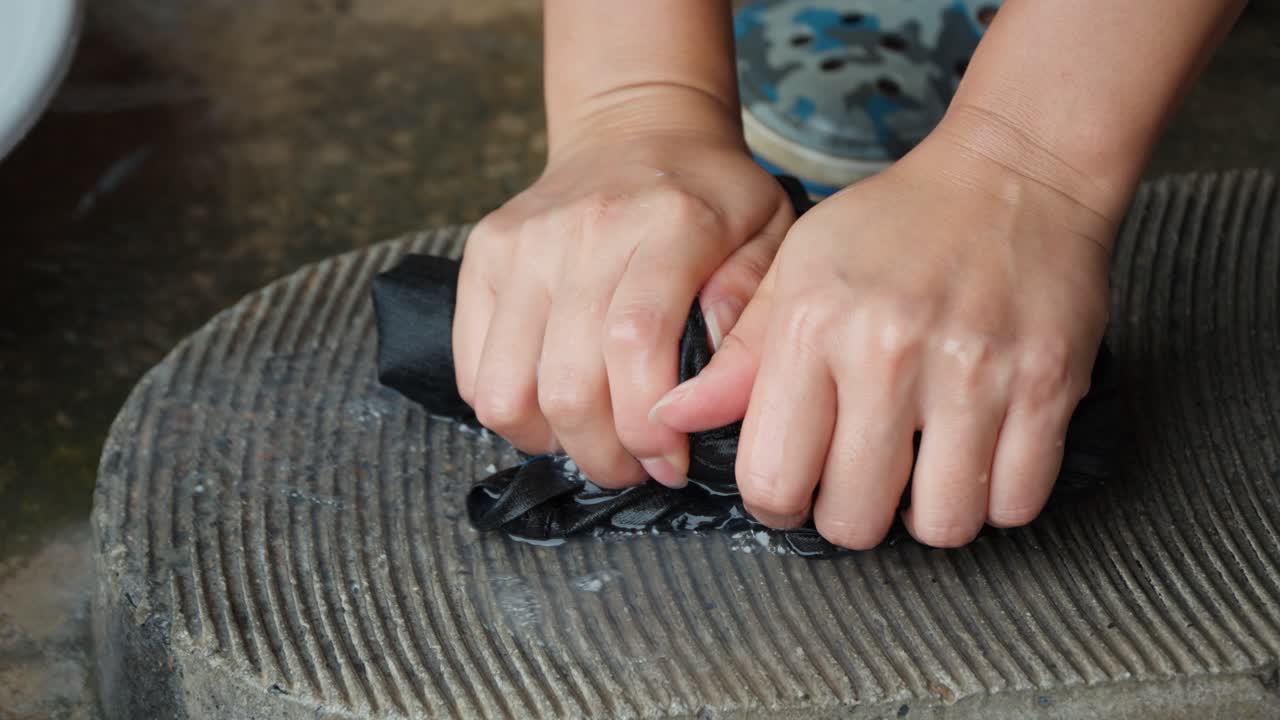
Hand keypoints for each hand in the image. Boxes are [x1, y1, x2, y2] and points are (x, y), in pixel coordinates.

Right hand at [454, 88, 793, 488]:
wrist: (636, 131)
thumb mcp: (773, 240)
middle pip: (568, 384)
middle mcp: (584, 229)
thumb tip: (703, 397)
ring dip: (552, 442)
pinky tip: (553, 407)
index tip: (673, 462)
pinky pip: (472, 370)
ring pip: (507, 389)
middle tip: (637, 466)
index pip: (634, 344)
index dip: (647, 426)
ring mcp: (522, 242)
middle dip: (605, 455)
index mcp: (668, 223)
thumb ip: (755, 319)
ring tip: (592, 439)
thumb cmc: (714, 201)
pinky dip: (510, 411)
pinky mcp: (481, 255)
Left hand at [650, 134, 1116, 547]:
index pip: (772, 477)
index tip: (795, 486)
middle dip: (849, 516)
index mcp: (813, 325)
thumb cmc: (895, 226)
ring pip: (941, 526)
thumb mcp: (798, 270)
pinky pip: (1016, 504)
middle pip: (854, 518)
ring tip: (921, 473)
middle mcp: (889, 353)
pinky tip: (977, 461)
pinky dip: (994, 501)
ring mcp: (975, 373)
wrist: (1016, 175)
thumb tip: (673, 416)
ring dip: (925, 516)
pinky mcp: (1049, 386)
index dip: (778, 502)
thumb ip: (738, 355)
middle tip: (858, 481)